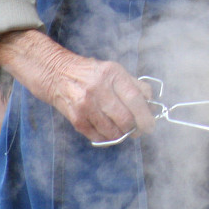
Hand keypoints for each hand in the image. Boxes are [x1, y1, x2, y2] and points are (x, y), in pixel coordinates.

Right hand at [0, 29, 155, 143]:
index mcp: (112, 74)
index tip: (151, 125)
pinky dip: (106, 137)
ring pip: (112, 131)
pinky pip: (97, 136)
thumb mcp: (115, 70)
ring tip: (123, 130)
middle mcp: (98, 89)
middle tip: (137, 130)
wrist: (57, 74)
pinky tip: (108, 131)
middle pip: (125, 118)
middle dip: (134, 128)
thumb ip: (135, 85)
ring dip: (121, 135)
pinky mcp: (76, 118)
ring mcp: (86, 105)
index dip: (146, 115)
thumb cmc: (91, 73)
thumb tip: (151, 103)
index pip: (135, 99)